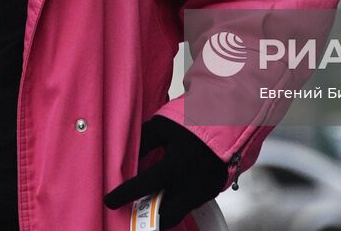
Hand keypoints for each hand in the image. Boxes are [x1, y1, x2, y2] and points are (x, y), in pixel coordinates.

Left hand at [104, 115, 229, 229]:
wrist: (231, 119)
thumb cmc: (194, 119)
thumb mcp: (163, 126)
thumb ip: (143, 143)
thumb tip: (126, 158)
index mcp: (174, 166)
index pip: (141, 187)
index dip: (122, 196)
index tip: (109, 201)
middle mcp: (189, 185)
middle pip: (164, 217)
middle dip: (149, 220)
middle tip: (135, 212)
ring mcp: (203, 191)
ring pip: (179, 212)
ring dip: (163, 210)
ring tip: (150, 201)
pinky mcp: (212, 191)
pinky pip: (191, 203)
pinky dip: (177, 201)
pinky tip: (170, 191)